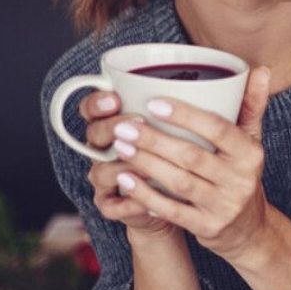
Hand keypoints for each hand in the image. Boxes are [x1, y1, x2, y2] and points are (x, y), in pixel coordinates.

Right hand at [81, 90, 173, 237]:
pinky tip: (145, 201)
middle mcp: (104, 150)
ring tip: (143, 163)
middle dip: (112, 127)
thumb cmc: (176, 155)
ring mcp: (105, 179)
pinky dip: (128, 202)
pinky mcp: (112, 205)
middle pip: (94, 135)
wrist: (172, 200)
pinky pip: (111, 205)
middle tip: (136, 123)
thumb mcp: (176, 128)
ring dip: (121, 166)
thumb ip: (175, 110)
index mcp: (113, 125)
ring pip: (100, 171)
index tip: (115, 98)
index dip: (96, 103)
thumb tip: (199, 84)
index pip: (91, 109)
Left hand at [110, 66, 273, 260]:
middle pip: (192, 156)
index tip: (153, 103)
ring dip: (145, 164)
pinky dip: (146, 195)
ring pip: (179, 182)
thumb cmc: (241, 174)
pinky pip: (172, 210)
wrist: (248, 228)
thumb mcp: (251, 141)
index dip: (186, 115)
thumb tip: (260, 69)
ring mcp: (224, 206)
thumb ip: (252, 105)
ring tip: (119, 147)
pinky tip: (126, 180)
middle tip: (123, 126)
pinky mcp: (207, 227)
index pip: (218, 129)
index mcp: (250, 153)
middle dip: (154, 140)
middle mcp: (241, 180)